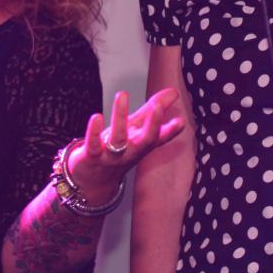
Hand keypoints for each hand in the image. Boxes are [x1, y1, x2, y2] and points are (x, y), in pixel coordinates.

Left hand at [66, 88, 185, 202]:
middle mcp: (130, 151)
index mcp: (142, 144)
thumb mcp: (136, 128)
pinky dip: (94, 132)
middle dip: (153, 124)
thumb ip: (153, 109)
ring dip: (120, 116)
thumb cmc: (118, 149)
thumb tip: (174, 91)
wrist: (94, 181)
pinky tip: (97, 117)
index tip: (181, 121)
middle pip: (145, 140)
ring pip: (119, 138)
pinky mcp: (92, 156)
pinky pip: (93, 144)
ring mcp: (112, 156)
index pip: (159, 137)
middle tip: (157, 106)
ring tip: (122, 95)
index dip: (171, 131)